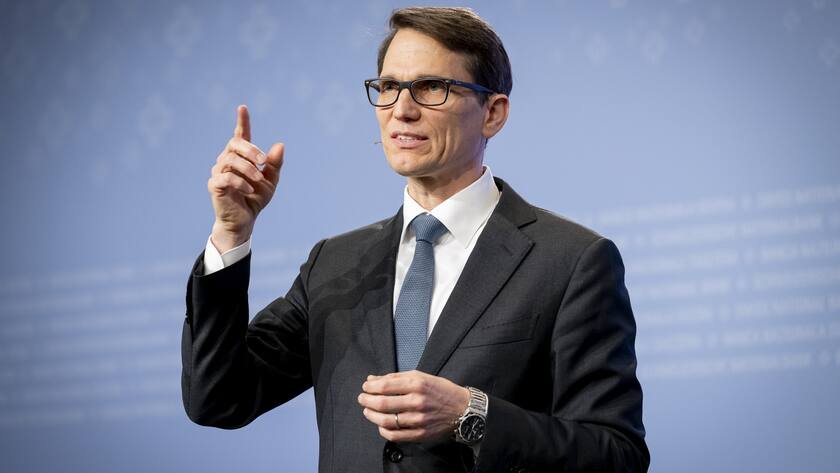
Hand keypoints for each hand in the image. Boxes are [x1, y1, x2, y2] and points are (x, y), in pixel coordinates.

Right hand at [208, 105, 284, 251]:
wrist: (244, 220)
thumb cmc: (255, 198)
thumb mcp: (271, 181)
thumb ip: (275, 164)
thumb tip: (280, 145)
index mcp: (240, 157)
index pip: (240, 135)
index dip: (242, 121)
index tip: (243, 107)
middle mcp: (226, 160)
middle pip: (235, 144)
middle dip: (251, 150)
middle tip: (264, 162)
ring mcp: (218, 172)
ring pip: (230, 160)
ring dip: (248, 169)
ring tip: (258, 181)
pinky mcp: (214, 185)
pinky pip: (226, 178)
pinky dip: (240, 182)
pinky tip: (248, 190)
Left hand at [357, 370, 469, 442]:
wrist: (463, 408)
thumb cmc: (440, 390)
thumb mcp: (420, 377)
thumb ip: (395, 377)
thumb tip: (372, 379)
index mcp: (417, 383)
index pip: (385, 386)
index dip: (370, 387)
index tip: (365, 387)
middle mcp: (417, 401)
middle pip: (383, 403)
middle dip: (367, 400)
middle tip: (362, 399)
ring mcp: (419, 419)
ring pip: (387, 420)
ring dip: (372, 416)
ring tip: (367, 411)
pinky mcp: (421, 433)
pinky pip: (396, 435)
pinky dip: (384, 431)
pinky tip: (381, 426)